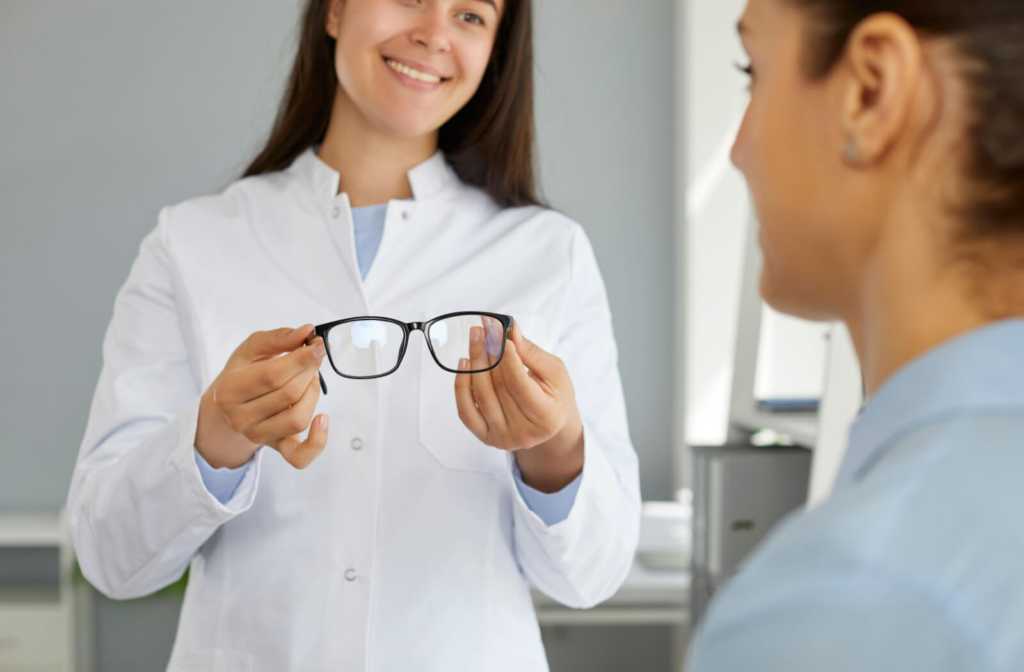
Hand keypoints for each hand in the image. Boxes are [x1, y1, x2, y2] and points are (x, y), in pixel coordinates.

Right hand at [195, 325, 328, 469]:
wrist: (231, 405)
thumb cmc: (244, 372)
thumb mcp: (252, 349)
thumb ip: (277, 338)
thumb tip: (306, 332)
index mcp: (229, 390)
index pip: (272, 376)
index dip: (302, 359)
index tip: (319, 345)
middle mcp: (240, 418)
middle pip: (289, 395)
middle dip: (309, 371)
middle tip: (314, 357)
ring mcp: (257, 436)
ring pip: (298, 419)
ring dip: (313, 394)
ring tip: (309, 379)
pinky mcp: (276, 448)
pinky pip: (300, 457)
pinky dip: (317, 442)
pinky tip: (323, 419)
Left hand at [454, 319, 583, 492]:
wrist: (548, 423)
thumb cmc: (555, 394)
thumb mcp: (554, 371)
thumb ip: (531, 353)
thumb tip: (510, 331)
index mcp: (548, 418)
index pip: (520, 385)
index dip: (508, 358)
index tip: (500, 333)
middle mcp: (525, 434)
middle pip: (498, 387)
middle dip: (489, 353)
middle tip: (484, 329)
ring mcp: (503, 438)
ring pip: (481, 396)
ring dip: (475, 363)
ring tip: (476, 339)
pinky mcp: (486, 437)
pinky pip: (466, 411)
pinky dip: (461, 386)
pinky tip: (464, 363)